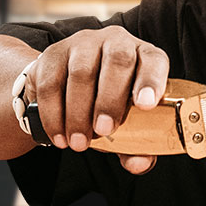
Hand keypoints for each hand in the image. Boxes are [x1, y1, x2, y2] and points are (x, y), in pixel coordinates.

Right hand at [23, 25, 167, 173]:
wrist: (66, 87)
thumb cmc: (108, 104)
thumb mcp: (127, 123)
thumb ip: (137, 145)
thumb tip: (139, 163)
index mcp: (144, 55)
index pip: (154, 60)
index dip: (152, 80)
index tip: (146, 105)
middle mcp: (116, 41)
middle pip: (118, 61)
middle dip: (110, 99)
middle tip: (103, 131)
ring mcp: (83, 44)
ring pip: (81, 72)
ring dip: (78, 112)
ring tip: (79, 142)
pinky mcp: (53, 54)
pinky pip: (51, 82)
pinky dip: (54, 114)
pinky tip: (59, 135)